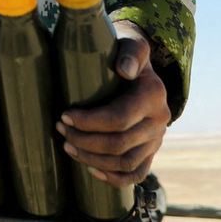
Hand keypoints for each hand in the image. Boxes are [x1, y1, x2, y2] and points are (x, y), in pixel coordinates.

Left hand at [56, 20, 169, 187]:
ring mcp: (157, 138)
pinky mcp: (151, 150)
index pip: (119, 118)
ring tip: (68, 147)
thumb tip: (124, 70)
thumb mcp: (131, 44)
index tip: (64, 115)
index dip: (89, 122)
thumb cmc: (126, 52)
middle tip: (61, 130)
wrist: (141, 65)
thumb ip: (130, 52)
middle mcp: (159, 120)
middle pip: (119, 143)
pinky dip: (115, 178)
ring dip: (93, 159)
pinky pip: (137, 173)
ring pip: (125, 162)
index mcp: (153, 95)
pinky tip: (91, 170)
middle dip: (85, 140)